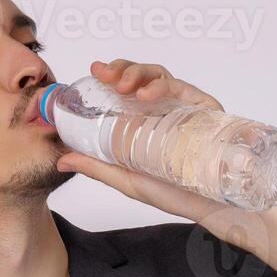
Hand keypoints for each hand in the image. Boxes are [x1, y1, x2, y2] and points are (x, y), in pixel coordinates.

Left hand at [55, 59, 265, 243]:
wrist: (213, 208)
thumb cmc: (175, 194)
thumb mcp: (127, 180)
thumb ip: (97, 168)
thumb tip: (62, 160)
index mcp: (147, 121)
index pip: (126, 89)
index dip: (110, 75)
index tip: (93, 72)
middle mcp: (166, 110)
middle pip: (143, 76)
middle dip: (121, 68)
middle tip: (103, 74)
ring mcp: (186, 107)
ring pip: (160, 75)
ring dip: (138, 73)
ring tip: (121, 86)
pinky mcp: (206, 108)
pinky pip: (182, 87)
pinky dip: (161, 86)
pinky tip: (144, 96)